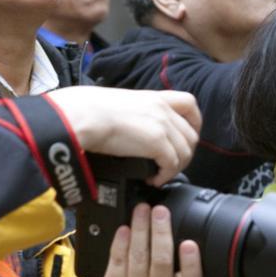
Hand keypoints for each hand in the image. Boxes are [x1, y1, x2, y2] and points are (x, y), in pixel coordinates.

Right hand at [46, 87, 200, 185]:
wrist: (81, 115)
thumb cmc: (88, 110)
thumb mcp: (120, 105)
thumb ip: (135, 114)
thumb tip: (133, 131)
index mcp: (154, 97)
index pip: (190, 104)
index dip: (194, 124)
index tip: (186, 138)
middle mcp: (162, 109)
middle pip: (191, 135)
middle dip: (184, 154)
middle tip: (169, 166)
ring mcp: (162, 124)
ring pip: (186, 152)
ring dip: (175, 168)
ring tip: (159, 175)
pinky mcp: (156, 141)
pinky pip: (172, 164)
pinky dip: (165, 176)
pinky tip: (152, 179)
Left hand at [83, 204, 203, 276]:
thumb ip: (175, 264)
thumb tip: (171, 223)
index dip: (191, 262)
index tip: (190, 243)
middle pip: (161, 260)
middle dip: (161, 232)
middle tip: (161, 211)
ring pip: (138, 255)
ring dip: (140, 228)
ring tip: (142, 210)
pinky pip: (118, 259)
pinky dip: (121, 241)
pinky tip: (124, 228)